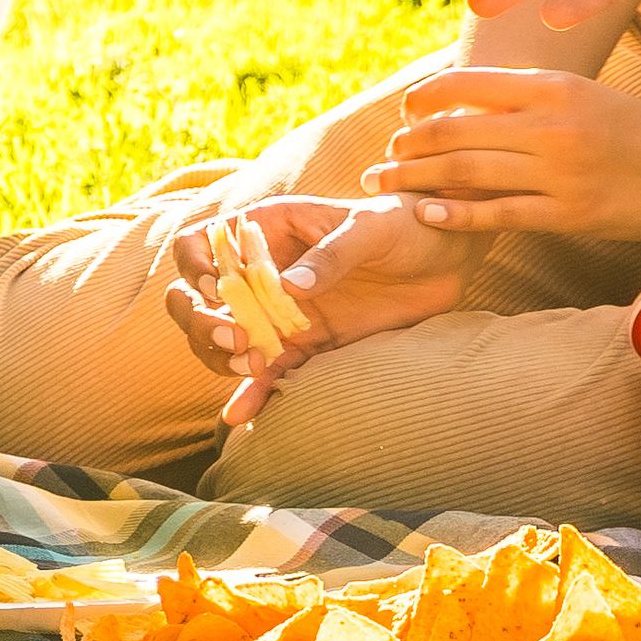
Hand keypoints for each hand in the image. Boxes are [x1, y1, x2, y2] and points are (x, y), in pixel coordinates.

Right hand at [163, 191, 466, 424]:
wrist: (446, 258)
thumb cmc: (404, 224)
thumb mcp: (370, 227)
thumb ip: (332, 253)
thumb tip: (289, 288)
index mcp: (266, 229)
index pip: (200, 242)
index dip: (195, 265)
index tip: (217, 287)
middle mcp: (260, 271)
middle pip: (196, 297)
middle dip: (200, 320)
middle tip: (232, 335)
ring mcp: (277, 311)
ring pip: (221, 338)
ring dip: (220, 355)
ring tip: (251, 365)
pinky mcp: (303, 344)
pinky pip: (267, 371)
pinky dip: (251, 393)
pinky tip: (240, 415)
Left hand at [368, 66, 640, 242]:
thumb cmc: (637, 129)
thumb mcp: (582, 95)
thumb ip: (527, 96)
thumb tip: (463, 100)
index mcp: (553, 87)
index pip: (466, 86)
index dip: (422, 101)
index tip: (403, 115)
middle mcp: (552, 124)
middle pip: (454, 132)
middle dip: (406, 145)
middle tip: (381, 159)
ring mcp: (561, 171)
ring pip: (466, 172)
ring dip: (415, 178)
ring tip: (384, 184)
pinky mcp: (571, 213)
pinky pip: (498, 214)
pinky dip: (454, 214)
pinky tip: (423, 213)